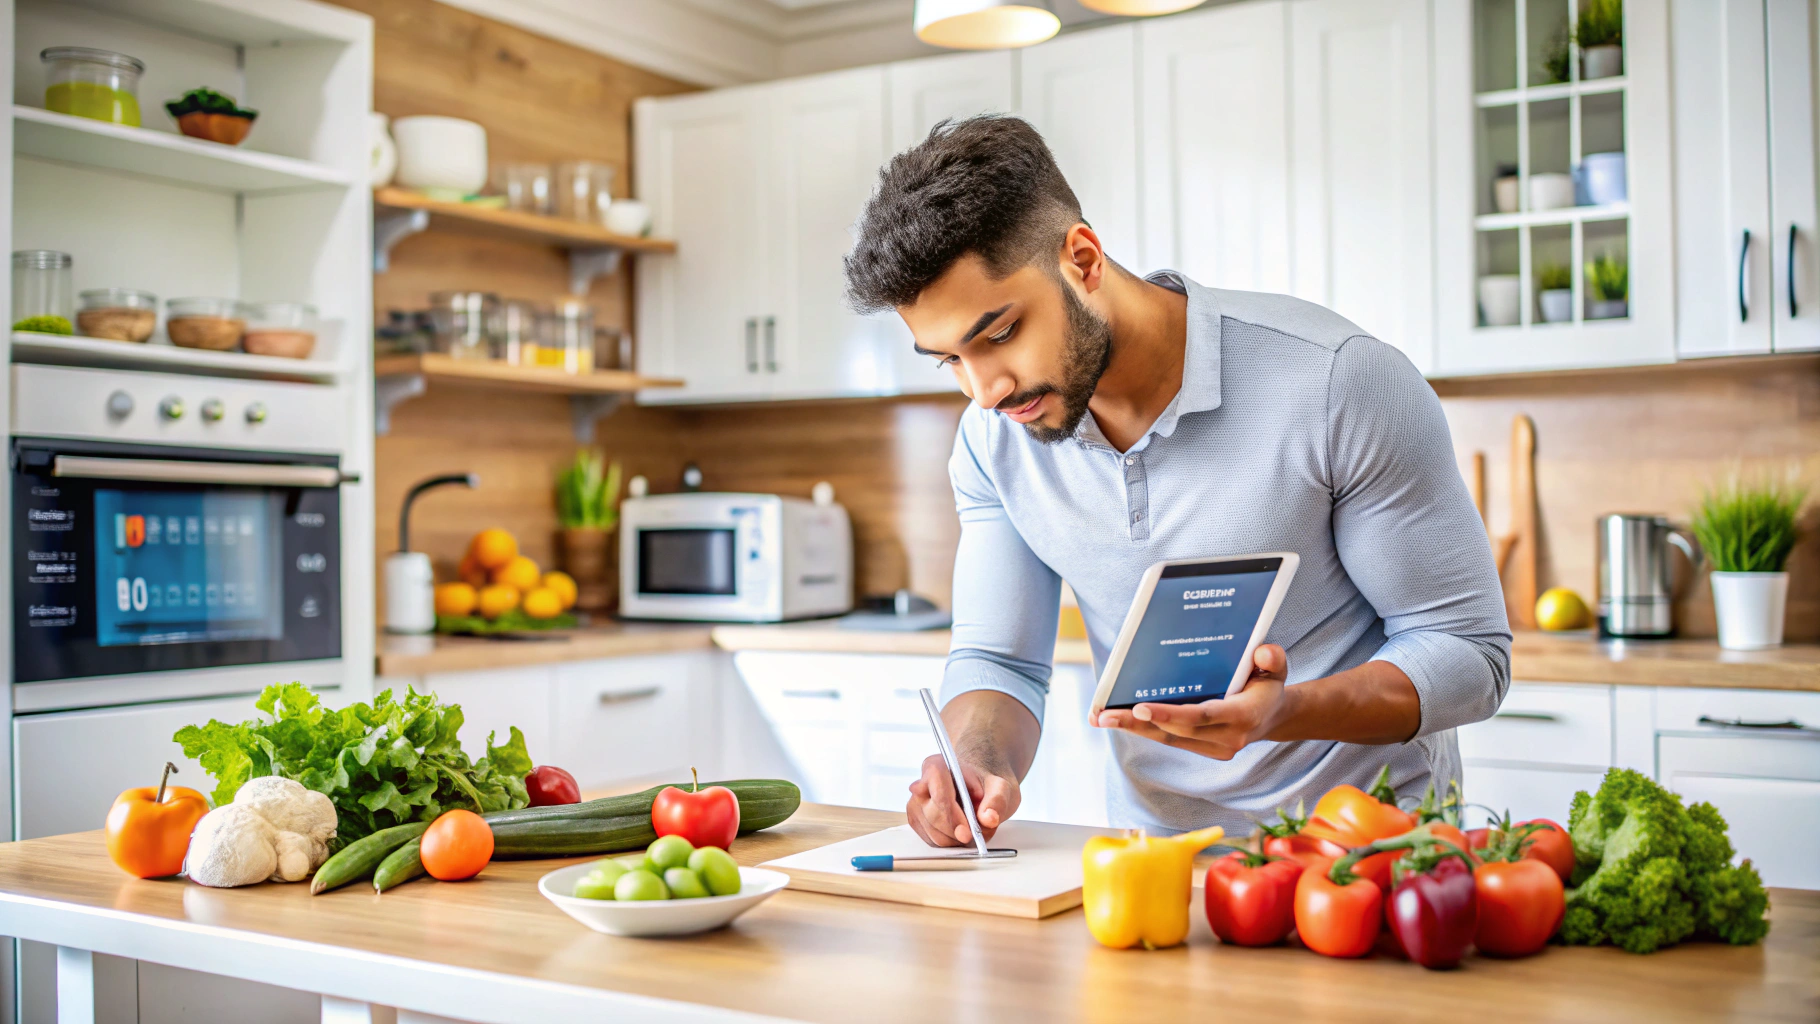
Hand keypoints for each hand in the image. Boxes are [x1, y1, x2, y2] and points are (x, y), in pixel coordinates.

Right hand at [906, 754, 1020, 846]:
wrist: (979, 789)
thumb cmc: (985, 785)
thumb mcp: (1000, 787)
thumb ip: (997, 801)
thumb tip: (988, 818)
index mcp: (937, 767)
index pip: (939, 794)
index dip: (953, 815)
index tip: (968, 832)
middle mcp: (921, 786)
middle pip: (935, 817)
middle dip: (958, 830)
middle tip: (977, 832)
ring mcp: (916, 806)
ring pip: (934, 834)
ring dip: (957, 839)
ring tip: (973, 827)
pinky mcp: (917, 823)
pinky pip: (933, 842)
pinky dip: (951, 843)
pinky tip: (961, 831)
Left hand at [1095, 644, 1289, 759]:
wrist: (1274, 715)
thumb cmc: (1268, 683)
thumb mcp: (1277, 667)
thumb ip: (1272, 658)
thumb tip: (1261, 653)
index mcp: (1243, 716)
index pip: (1202, 716)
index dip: (1170, 713)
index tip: (1141, 707)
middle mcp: (1227, 738)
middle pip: (1176, 731)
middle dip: (1138, 722)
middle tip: (1104, 714)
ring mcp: (1214, 748)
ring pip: (1167, 738)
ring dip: (1133, 728)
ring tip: (1099, 717)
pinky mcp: (1202, 749)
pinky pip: (1169, 739)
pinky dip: (1143, 729)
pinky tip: (1116, 718)